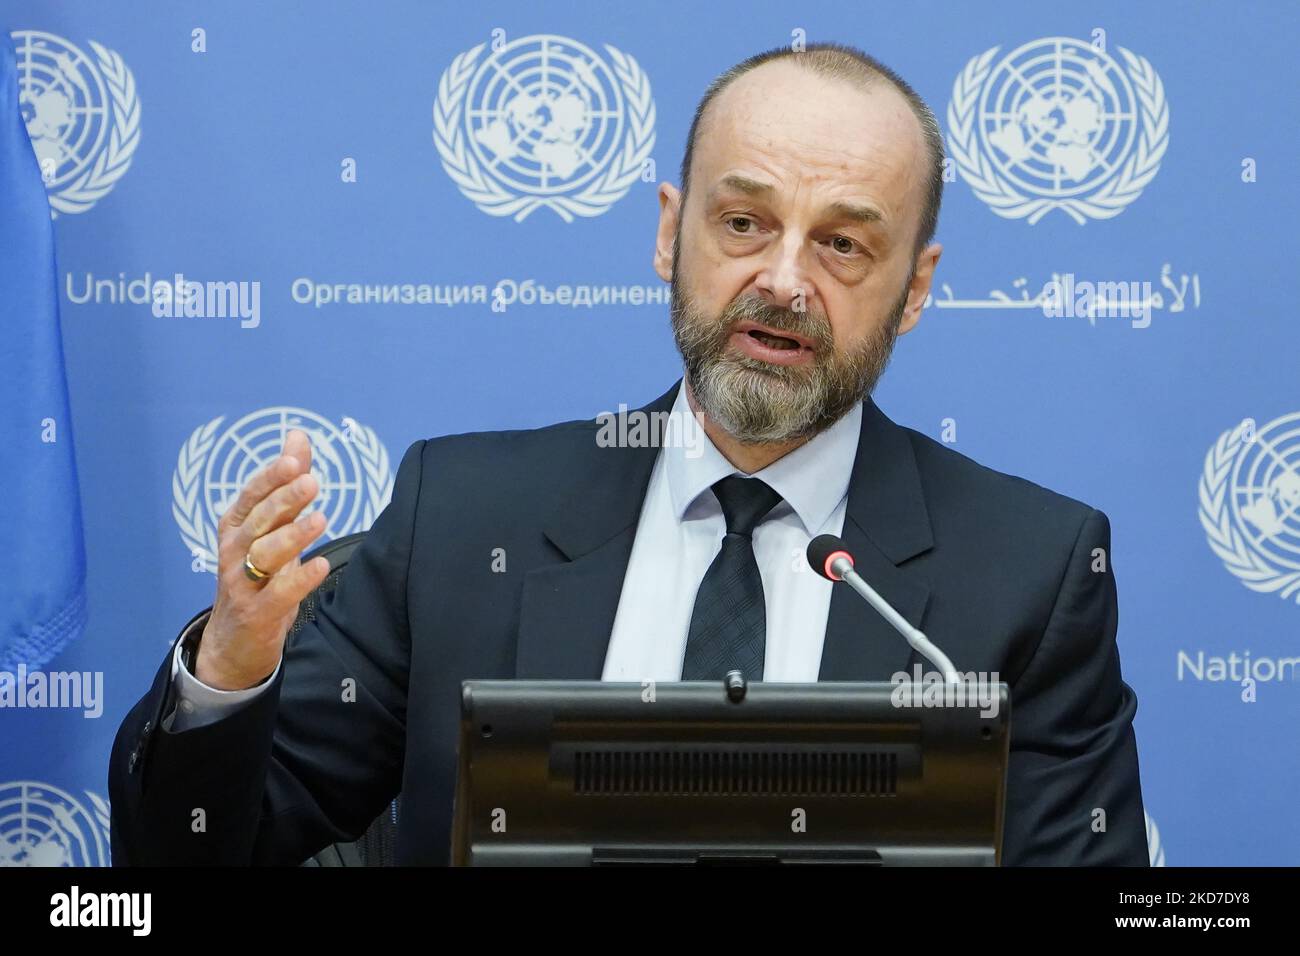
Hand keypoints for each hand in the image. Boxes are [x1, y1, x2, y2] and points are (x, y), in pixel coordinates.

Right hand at [195, 429, 331, 689]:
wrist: (234, 640)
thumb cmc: (257, 574)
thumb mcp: (270, 528)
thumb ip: (286, 484)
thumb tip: (298, 436)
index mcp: (237, 526)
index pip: (253, 495)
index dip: (272, 476)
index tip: (295, 458)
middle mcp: (235, 550)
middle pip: (260, 520)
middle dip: (283, 499)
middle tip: (311, 482)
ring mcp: (243, 582)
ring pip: (265, 554)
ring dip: (293, 536)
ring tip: (322, 519)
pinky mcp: (257, 612)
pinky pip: (279, 593)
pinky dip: (300, 579)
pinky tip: (320, 564)